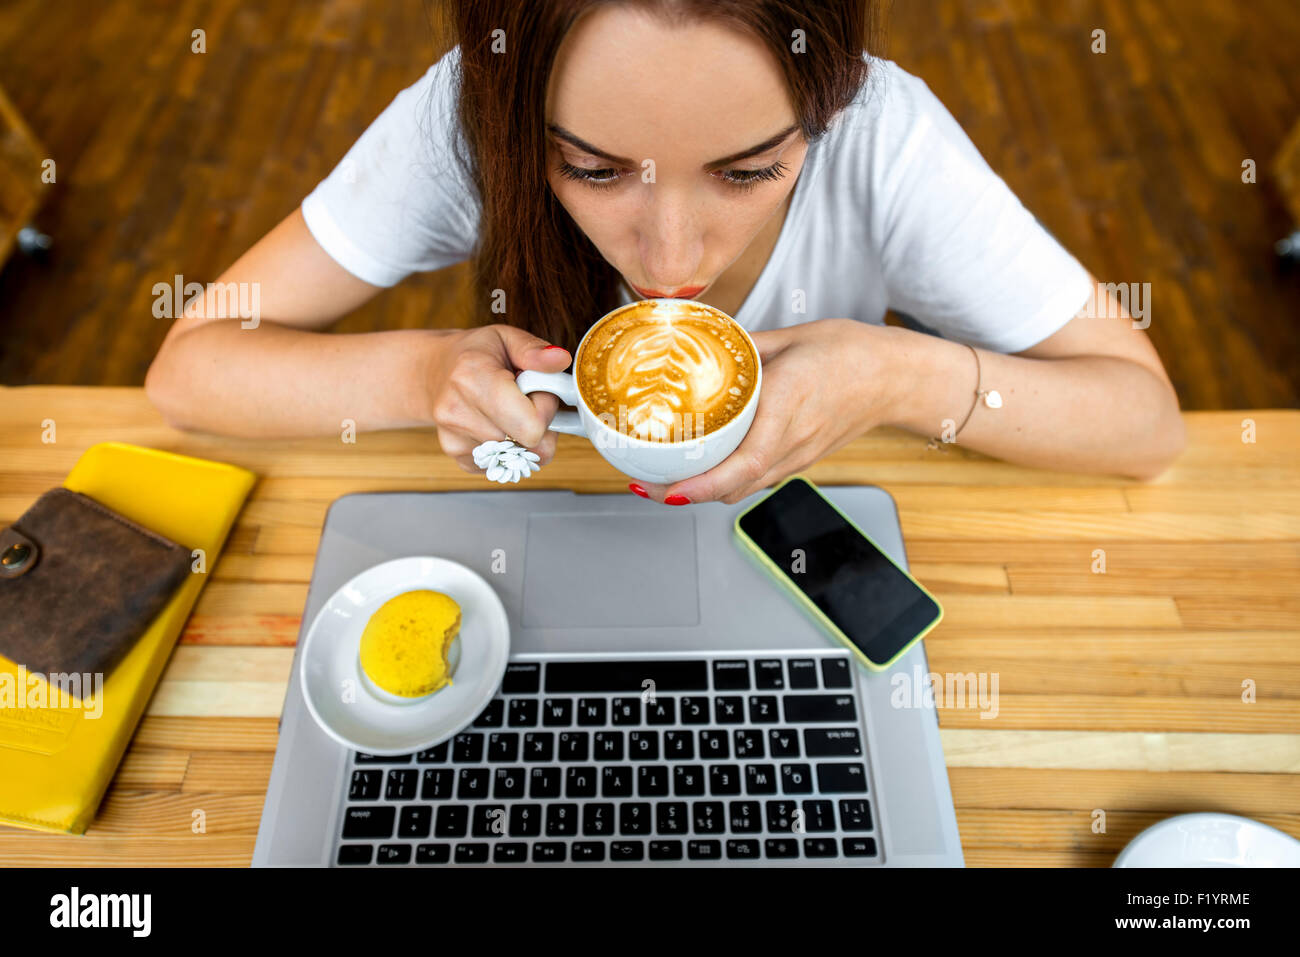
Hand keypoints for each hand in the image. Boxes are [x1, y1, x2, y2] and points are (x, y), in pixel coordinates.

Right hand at [425, 325, 572, 472]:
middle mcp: (458, 413)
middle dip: (537, 424)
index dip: (546, 409)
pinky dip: (508, 448)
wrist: (434, 372)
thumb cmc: (475, 353)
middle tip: (524, 401)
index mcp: (473, 378)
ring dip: (522, 436)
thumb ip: (534, 350)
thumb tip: (560, 359)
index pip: (531, 426)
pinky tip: (496, 423)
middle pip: (529, 447)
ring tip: (507, 410)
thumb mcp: (506, 337)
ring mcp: (454, 440)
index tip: (536, 390)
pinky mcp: (458, 457)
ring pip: (519, 458)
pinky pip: (505, 465)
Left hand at [633, 318, 898, 504]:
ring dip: (701, 491)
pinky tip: (704, 468)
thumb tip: (700, 339)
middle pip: (732, 487)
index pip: (744, 462)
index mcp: (787, 406)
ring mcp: (797, 457)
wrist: (895, 377)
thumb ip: (744, 346)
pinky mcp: (800, 460)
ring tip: (662, 479)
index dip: (703, 483)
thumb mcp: (791, 338)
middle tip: (643, 482)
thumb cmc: (850, 353)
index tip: (669, 488)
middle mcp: (791, 442)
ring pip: (742, 489)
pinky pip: (755, 480)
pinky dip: (724, 481)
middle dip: (684, 492)